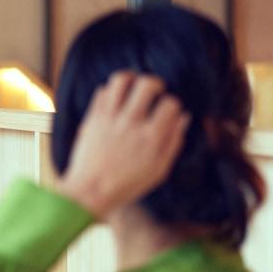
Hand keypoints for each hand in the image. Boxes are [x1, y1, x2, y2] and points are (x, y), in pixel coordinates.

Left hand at [55, 70, 189, 219]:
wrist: (89, 192)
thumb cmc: (126, 185)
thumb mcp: (159, 170)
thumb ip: (173, 142)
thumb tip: (183, 118)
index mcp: (151, 137)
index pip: (170, 104)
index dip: (173, 104)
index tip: (168, 111)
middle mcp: (131, 123)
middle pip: (148, 84)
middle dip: (156, 83)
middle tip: (154, 91)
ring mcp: (109, 119)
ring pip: (121, 80)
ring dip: (131, 79)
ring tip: (133, 87)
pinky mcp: (92, 118)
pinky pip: (103, 91)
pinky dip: (112, 91)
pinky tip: (116, 100)